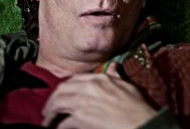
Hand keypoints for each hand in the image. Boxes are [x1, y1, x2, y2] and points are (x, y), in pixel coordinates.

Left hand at [42, 63, 156, 128]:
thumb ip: (116, 76)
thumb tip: (113, 67)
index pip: (75, 79)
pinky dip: (59, 127)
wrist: (140, 122)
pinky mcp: (80, 118)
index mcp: (101, 79)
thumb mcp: (127, 86)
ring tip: (49, 122)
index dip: (65, 88)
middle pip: (61, 90)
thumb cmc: (136, 108)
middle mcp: (89, 87)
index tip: (62, 95)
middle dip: (52, 100)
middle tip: (49, 110)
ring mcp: (83, 102)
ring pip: (57, 105)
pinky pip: (62, 123)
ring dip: (51, 115)